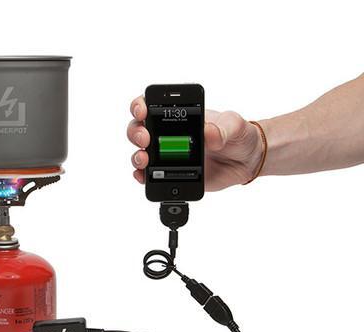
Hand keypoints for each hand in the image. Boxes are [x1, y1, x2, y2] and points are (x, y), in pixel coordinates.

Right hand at [127, 96, 264, 190]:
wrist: (246, 161)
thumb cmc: (238, 136)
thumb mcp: (235, 125)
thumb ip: (223, 127)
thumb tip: (208, 132)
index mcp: (179, 115)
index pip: (150, 104)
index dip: (140, 105)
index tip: (143, 111)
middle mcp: (167, 133)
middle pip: (138, 129)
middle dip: (136, 133)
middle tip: (146, 138)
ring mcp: (166, 155)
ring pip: (140, 153)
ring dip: (137, 156)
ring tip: (145, 160)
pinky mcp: (170, 174)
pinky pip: (150, 176)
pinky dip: (143, 176)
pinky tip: (145, 177)